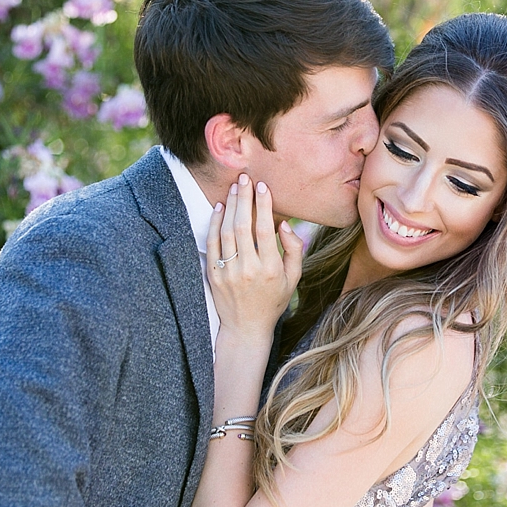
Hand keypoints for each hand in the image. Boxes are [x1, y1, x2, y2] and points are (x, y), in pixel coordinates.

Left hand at [207, 174, 302, 341]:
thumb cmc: (273, 301)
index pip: (264, 229)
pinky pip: (212, 244)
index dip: (263, 205)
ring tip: (234, 188)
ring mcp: (229, 273)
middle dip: (244, 198)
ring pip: (227, 232)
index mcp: (271, 269)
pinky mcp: (214, 276)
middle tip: (244, 179)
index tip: (263, 187)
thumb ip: (294, 250)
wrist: (246, 328)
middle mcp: (248, 270)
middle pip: (243, 226)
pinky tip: (220, 208)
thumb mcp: (293, 279)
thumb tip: (284, 224)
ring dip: (230, 207)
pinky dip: (215, 224)